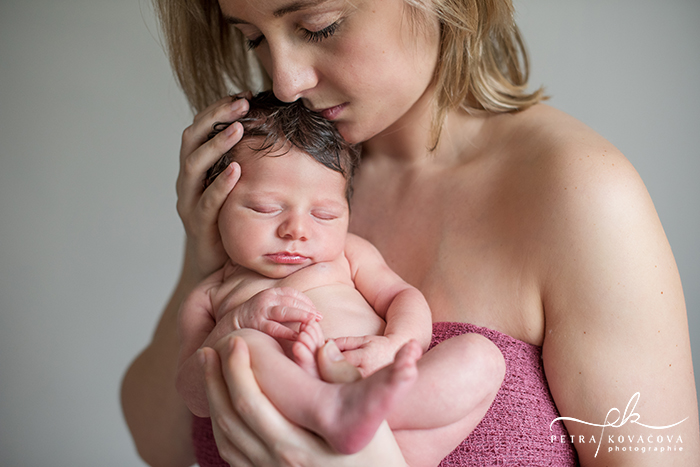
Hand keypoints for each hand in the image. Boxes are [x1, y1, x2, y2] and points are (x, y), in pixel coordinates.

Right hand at [177, 94, 249, 279]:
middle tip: (241, 103)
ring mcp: (189, 202)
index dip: (219, 109)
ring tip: (237, 129)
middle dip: (216, 117)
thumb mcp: (241, 186)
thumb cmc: (234, 221)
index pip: (201, 128)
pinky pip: (207, 201)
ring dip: (216, 145)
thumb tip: (280, 131)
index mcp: (198, 167)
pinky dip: (221, 183)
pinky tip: (237, 170)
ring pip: (194, 166)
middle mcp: (188, 181)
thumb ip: (249, 161)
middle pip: (193, 140)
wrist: (218, 267)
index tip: (244, 95)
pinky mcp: (198, 224)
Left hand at [202, 337, 407, 465]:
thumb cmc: (377, 458)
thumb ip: (343, 380)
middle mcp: (278, 463)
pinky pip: (233, 455)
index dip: (236, 369)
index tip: (235, 342)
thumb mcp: (371, 420)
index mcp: (298, 446)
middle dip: (215, 380)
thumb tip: (322, 347)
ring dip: (212, 401)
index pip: (251, 403)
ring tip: (208, 372)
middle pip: (231, 418)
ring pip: (226, 437)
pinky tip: (222, 408)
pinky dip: (222, 427)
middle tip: (209, 350)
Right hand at [216, 287, 321, 340]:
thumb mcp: (269, 308)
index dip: (307, 302)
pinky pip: (275, 328)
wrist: (229, 328)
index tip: (317, 313)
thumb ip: (285, 307)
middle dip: (308, 309)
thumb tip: (310, 314)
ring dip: (302, 316)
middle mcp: (266, 299)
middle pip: (293, 301)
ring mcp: (261, 311)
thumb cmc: (255, 320)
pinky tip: (299, 337)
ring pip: (286, 311)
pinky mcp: (256, 324)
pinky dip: (288, 332)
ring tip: (313, 323)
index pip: (294, 294)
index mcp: (271, 293)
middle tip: (320, 318)